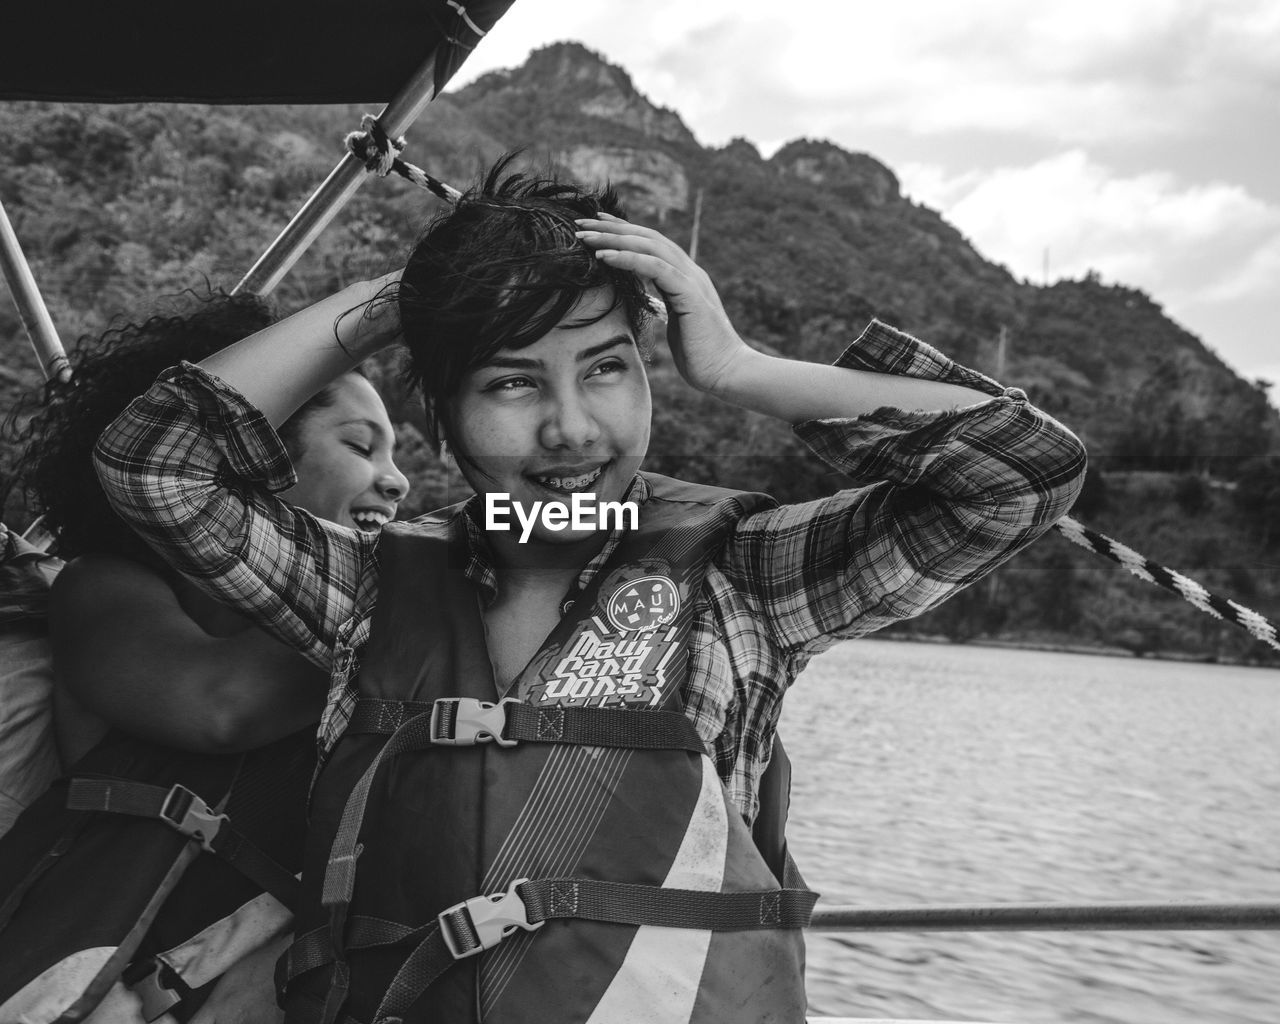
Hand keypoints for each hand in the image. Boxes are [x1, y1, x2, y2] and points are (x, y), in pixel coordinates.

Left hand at [574, 215, 749, 393]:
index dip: (623, 231)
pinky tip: (605, 256)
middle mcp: (690, 272)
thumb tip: (643, 301)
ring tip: (586, 237)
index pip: (651, 244)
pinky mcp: (691, 295)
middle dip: (613, 229)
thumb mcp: (676, 322)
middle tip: (581, 224)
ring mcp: (692, 280)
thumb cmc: (700, 355)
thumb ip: (663, 304)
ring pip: (650, 246)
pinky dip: (629, 259)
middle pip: (648, 237)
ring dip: (615, 238)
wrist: (727, 373)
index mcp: (685, 277)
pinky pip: (656, 268)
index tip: (596, 225)